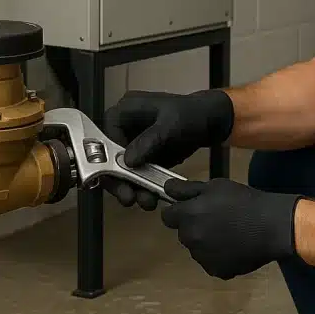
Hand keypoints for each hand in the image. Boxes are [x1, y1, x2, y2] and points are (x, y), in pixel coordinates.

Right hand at [101, 89, 234, 209]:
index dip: (108, 160)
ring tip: (146, 202)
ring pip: (122, 170)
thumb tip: (128, 161)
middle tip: (129, 198)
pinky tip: (151, 199)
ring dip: (132, 188)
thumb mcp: (171, 124)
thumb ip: (149, 140)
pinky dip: (142, 187)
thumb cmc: (191, 113)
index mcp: (124, 111)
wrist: (211, 121)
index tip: (119, 178)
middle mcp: (124, 128)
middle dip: (119, 180)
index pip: (104, 138)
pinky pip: (137, 175)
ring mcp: (133, 143)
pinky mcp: (144, 157)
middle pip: (109, 158)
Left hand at [161, 177, 300, 279]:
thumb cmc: (243, 201)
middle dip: (193, 226)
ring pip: (196, 248)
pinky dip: (218, 256)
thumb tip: (166, 189)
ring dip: (205, 241)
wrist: (271, 226)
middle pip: (183, 233)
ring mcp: (203, 258)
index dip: (177, 211)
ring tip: (228, 232)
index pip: (167, 216)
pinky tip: (234, 246)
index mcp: (188, 216)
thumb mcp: (215, 186)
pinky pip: (210, 262)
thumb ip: (187, 189)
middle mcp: (191, 239)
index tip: (191, 208)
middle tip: (215, 218)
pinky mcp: (217, 271)